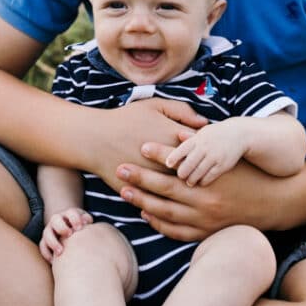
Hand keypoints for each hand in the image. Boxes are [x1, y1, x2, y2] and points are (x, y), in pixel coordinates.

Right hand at [39, 207, 92, 261]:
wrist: (70, 228)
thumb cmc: (80, 226)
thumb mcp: (85, 221)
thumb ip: (87, 220)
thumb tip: (86, 222)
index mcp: (68, 214)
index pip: (70, 213)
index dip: (75, 219)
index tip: (80, 227)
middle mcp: (57, 220)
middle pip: (55, 220)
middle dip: (62, 227)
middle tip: (69, 234)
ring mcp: (50, 230)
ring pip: (47, 234)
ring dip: (53, 242)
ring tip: (60, 252)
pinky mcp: (45, 240)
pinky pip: (42, 246)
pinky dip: (47, 254)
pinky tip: (53, 262)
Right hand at [92, 99, 207, 189]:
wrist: (95, 140)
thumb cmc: (126, 119)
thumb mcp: (155, 105)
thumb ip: (182, 110)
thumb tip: (204, 122)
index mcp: (174, 137)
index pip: (204, 145)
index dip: (210, 147)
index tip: (210, 147)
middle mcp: (169, 160)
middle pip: (199, 168)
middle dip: (205, 167)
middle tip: (208, 165)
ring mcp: (157, 179)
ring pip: (185, 188)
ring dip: (193, 184)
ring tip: (196, 180)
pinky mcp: (146, 192)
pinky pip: (167, 200)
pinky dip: (175, 198)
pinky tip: (179, 193)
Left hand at [117, 146, 290, 240]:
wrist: (274, 203)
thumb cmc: (249, 174)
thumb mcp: (227, 158)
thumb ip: (201, 147)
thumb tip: (176, 131)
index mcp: (210, 178)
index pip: (177, 165)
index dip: (157, 155)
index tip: (139, 146)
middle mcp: (205, 201)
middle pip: (164, 190)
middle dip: (140, 178)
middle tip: (119, 168)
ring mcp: (205, 220)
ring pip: (166, 213)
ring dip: (143, 202)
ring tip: (125, 191)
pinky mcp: (207, 234)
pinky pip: (177, 232)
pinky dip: (160, 224)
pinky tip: (146, 215)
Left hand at [164, 122, 243, 185]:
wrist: (239, 134)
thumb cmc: (217, 134)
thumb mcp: (204, 132)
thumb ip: (190, 137)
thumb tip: (178, 135)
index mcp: (198, 139)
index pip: (182, 149)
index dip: (173, 157)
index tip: (168, 164)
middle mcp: (205, 147)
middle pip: (188, 164)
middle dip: (182, 172)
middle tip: (180, 176)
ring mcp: (214, 157)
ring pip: (198, 172)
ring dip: (191, 179)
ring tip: (189, 182)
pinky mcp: (223, 166)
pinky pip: (209, 177)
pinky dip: (203, 181)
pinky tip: (201, 182)